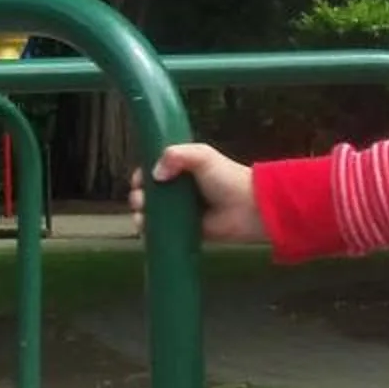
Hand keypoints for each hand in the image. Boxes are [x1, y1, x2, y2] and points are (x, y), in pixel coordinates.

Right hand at [130, 143, 266, 245]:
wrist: (249, 208)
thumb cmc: (228, 178)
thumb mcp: (202, 156)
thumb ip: (176, 155)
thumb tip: (155, 174)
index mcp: (181, 169)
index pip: (152, 170)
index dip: (142, 175)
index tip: (140, 180)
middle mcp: (179, 190)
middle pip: (148, 193)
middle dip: (139, 196)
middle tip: (143, 200)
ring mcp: (182, 212)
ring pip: (151, 213)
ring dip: (140, 215)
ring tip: (144, 215)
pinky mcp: (185, 231)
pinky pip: (163, 232)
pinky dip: (151, 232)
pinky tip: (147, 229)